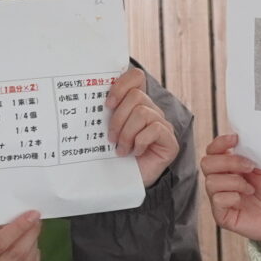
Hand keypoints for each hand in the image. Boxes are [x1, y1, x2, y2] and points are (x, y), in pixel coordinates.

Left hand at [107, 68, 180, 187]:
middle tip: (110, 138)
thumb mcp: (107, 130)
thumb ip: (106, 113)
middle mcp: (152, 110)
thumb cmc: (114, 156)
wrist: (125, 182)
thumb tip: (91, 97)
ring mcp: (163, 125)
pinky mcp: (170, 140)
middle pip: (136, 96)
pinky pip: (154, 129)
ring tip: (120, 149)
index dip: (121, 85)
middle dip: (118, 118)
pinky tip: (135, 153)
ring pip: (142, 113)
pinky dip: (140, 142)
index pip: (136, 77)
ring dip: (126, 134)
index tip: (107, 104)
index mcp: (136, 104)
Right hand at [201, 133, 260, 248]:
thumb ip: (250, 151)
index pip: (213, 150)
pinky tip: (243, 199)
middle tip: (249, 167)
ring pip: (210, 181)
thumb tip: (241, 136)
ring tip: (251, 188)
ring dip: (234, 181)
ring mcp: (220, 198)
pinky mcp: (222, 215)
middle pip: (206, 163)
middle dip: (228, 162)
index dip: (220, 143)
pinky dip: (232, 196)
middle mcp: (222, 180)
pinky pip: (217, 199)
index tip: (235, 139)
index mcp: (231, 165)